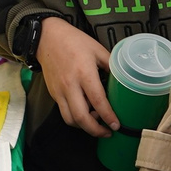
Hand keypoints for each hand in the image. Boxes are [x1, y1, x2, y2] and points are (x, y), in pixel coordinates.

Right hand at [36, 17, 115, 136]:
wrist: (47, 38)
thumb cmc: (73, 41)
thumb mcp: (97, 49)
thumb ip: (111, 65)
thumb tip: (123, 78)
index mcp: (84, 73)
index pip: (98, 101)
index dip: (108, 116)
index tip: (116, 124)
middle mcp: (70, 85)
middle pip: (81, 117)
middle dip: (96, 130)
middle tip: (107, 131)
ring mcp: (59, 91)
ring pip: (70, 119)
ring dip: (84, 127)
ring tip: (96, 122)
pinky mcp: (53, 94)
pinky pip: (64, 112)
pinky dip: (75, 118)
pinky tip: (85, 112)